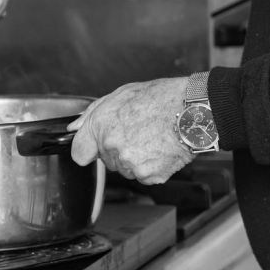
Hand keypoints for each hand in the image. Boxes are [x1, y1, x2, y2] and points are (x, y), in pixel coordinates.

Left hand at [69, 78, 193, 182]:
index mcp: (102, 125)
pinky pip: (143, 175)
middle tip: (139, 130)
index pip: (79, 152)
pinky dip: (151, 165)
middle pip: (106, 159)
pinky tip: (161, 147)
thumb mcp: (124, 93)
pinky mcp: (148, 176)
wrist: (194, 111)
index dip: (88, 147)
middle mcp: (112, 147)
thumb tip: (75, 127)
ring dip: (135, 158)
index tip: (94, 145)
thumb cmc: (164, 97)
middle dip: (118, 148)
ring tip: (153, 137)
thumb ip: (93, 112)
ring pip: (125, 168)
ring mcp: (130, 164)